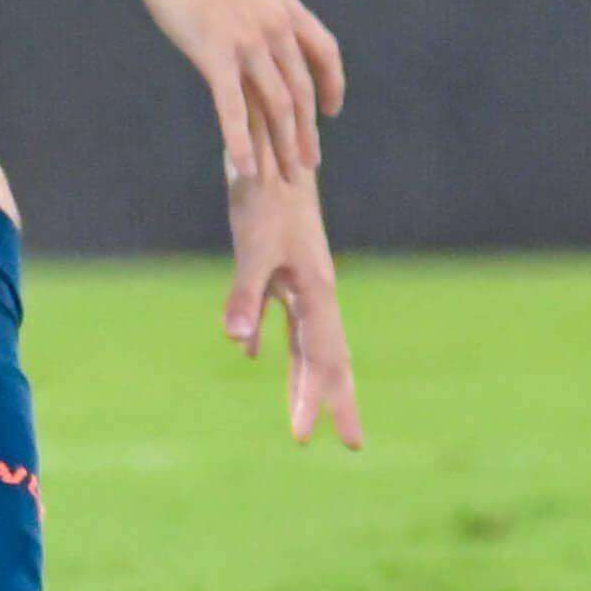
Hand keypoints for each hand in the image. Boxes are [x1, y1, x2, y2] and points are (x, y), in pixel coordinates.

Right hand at [119, 0, 342, 186]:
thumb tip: (247, 0)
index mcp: (285, 4)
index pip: (325, 53)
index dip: (331, 85)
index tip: (330, 112)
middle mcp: (276, 27)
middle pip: (301, 91)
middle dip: (306, 133)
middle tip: (307, 167)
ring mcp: (248, 42)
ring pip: (276, 107)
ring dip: (282, 147)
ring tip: (282, 180)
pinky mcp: (214, 54)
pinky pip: (234, 108)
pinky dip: (242, 143)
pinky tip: (246, 170)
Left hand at [222, 164, 360, 447]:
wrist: (268, 146)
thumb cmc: (265, 194)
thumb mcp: (253, 246)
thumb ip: (245, 295)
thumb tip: (236, 343)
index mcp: (316, 292)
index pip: (322, 360)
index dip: (315, 400)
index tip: (306, 439)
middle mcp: (315, 292)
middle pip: (331, 358)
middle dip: (338, 401)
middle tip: (355, 445)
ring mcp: (299, 281)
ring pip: (309, 342)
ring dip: (307, 379)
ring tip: (306, 417)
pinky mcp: (279, 268)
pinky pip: (281, 317)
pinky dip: (270, 340)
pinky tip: (253, 354)